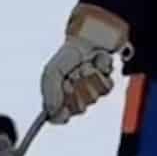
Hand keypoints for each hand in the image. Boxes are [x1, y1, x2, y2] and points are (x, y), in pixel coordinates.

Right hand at [40, 4, 131, 123]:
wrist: (88, 39)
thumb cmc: (68, 56)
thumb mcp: (52, 72)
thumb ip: (50, 92)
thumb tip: (51, 112)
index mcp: (59, 97)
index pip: (58, 117)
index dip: (61, 116)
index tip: (63, 114)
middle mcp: (76, 98)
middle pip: (79, 109)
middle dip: (76, 90)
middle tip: (72, 77)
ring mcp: (92, 92)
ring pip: (94, 97)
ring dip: (88, 78)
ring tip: (84, 66)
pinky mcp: (106, 84)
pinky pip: (106, 87)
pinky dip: (101, 73)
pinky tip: (96, 63)